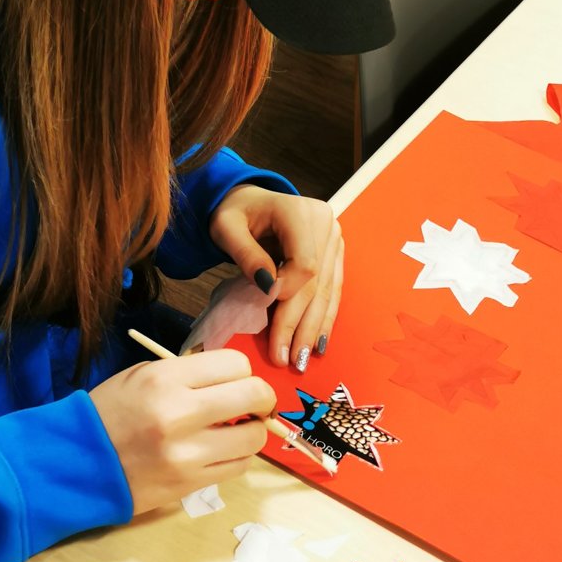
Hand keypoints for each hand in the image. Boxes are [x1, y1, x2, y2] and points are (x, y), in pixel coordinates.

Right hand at [89, 350, 275, 514]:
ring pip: (253, 438)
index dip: (241, 370)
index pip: (235, 364)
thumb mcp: (142, 375)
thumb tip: (229, 377)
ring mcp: (188, 453)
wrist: (78, 462)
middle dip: (261, 397)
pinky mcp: (191, 485)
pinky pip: (238, 467)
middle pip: (253, 395)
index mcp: (166, 379)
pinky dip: (236, 456)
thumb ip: (187, 373)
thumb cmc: (110, 411)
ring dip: (250, 430)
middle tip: (253, 402)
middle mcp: (181, 413)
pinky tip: (217, 450)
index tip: (235, 378)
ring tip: (232, 429)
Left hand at [208, 185, 343, 370]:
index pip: (305, 263)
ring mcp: (334, 239)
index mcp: (300, 211)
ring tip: (301, 358)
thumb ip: (245, 253)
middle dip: (300, 323)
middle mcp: (325, 224)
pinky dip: (322, 318)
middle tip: (287, 358)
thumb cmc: (235, 213)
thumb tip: (267, 287)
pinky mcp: (334, 254)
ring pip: (328, 291)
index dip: (289, 291)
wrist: (249, 202)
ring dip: (314, 328)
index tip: (266, 308)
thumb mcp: (226, 227)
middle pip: (318, 282)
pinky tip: (316, 343)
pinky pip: (332, 290)